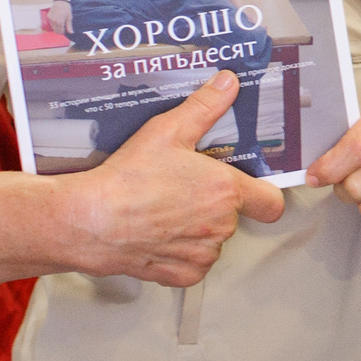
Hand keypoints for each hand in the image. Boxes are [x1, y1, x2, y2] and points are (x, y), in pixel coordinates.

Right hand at [45, 0, 70, 37]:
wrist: (61, 1)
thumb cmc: (66, 9)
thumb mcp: (69, 17)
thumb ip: (69, 26)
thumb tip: (71, 33)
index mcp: (60, 22)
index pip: (60, 32)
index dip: (63, 32)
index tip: (66, 30)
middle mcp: (54, 21)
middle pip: (56, 31)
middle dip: (60, 30)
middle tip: (64, 27)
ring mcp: (50, 19)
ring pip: (53, 28)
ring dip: (56, 27)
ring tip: (61, 23)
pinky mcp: (48, 16)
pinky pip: (51, 23)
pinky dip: (54, 24)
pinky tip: (57, 20)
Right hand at [57, 71, 284, 285]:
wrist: (90, 221)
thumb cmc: (127, 180)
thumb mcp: (167, 130)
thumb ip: (205, 106)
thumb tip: (227, 85)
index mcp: (225, 190)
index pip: (270, 202)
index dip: (263, 193)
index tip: (252, 188)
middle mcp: (219, 226)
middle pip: (233, 216)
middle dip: (214, 204)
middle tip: (185, 189)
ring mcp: (201, 253)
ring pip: (212, 241)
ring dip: (198, 230)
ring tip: (167, 210)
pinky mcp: (180, 275)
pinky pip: (193, 265)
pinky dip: (180, 253)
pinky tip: (160, 233)